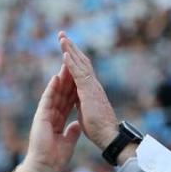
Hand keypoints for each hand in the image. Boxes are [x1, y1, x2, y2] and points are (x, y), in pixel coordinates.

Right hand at [13, 65, 81, 171]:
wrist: (45, 167)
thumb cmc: (54, 158)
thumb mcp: (68, 142)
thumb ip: (72, 132)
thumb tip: (77, 125)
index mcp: (58, 120)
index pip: (67, 102)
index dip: (74, 90)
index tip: (80, 79)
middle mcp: (51, 115)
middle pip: (61, 94)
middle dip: (68, 80)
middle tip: (73, 65)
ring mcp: (45, 115)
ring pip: (54, 94)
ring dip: (60, 80)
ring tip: (65, 65)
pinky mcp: (40, 116)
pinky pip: (47, 100)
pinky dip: (52, 89)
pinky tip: (56, 78)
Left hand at [58, 32, 121, 151]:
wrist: (108, 136)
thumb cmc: (99, 129)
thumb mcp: (86, 114)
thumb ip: (82, 104)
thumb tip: (78, 103)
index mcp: (90, 90)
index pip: (81, 70)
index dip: (73, 58)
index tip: (66, 48)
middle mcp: (93, 85)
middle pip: (81, 61)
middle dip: (71, 48)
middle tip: (62, 35)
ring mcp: (91, 86)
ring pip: (80, 63)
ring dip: (70, 49)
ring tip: (62, 37)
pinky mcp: (89, 91)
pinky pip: (78, 73)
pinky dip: (71, 62)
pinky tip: (64, 53)